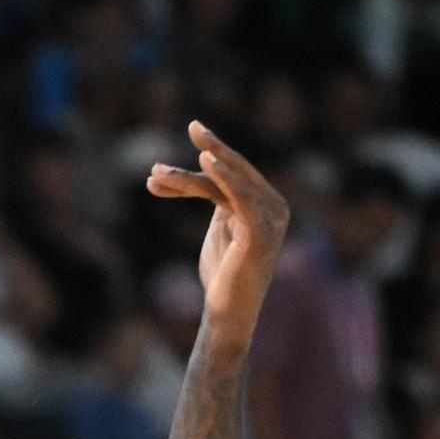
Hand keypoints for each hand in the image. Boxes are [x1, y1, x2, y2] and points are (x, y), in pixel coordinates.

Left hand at [141, 121, 290, 344]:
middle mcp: (276, 207)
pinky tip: (205, 161)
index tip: (189, 138)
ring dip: (194, 173)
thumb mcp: (219, 228)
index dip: (210, 156)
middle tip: (193, 125)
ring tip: (163, 168)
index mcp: (267, 203)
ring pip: (230, 182)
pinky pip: (240, 196)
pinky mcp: (260, 233)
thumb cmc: (222, 275)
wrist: (228, 313)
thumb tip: (198, 173)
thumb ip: (218, 200)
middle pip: (237, 170)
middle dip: (212, 147)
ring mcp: (271, 220)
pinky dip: (224, 176)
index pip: (236, 172)